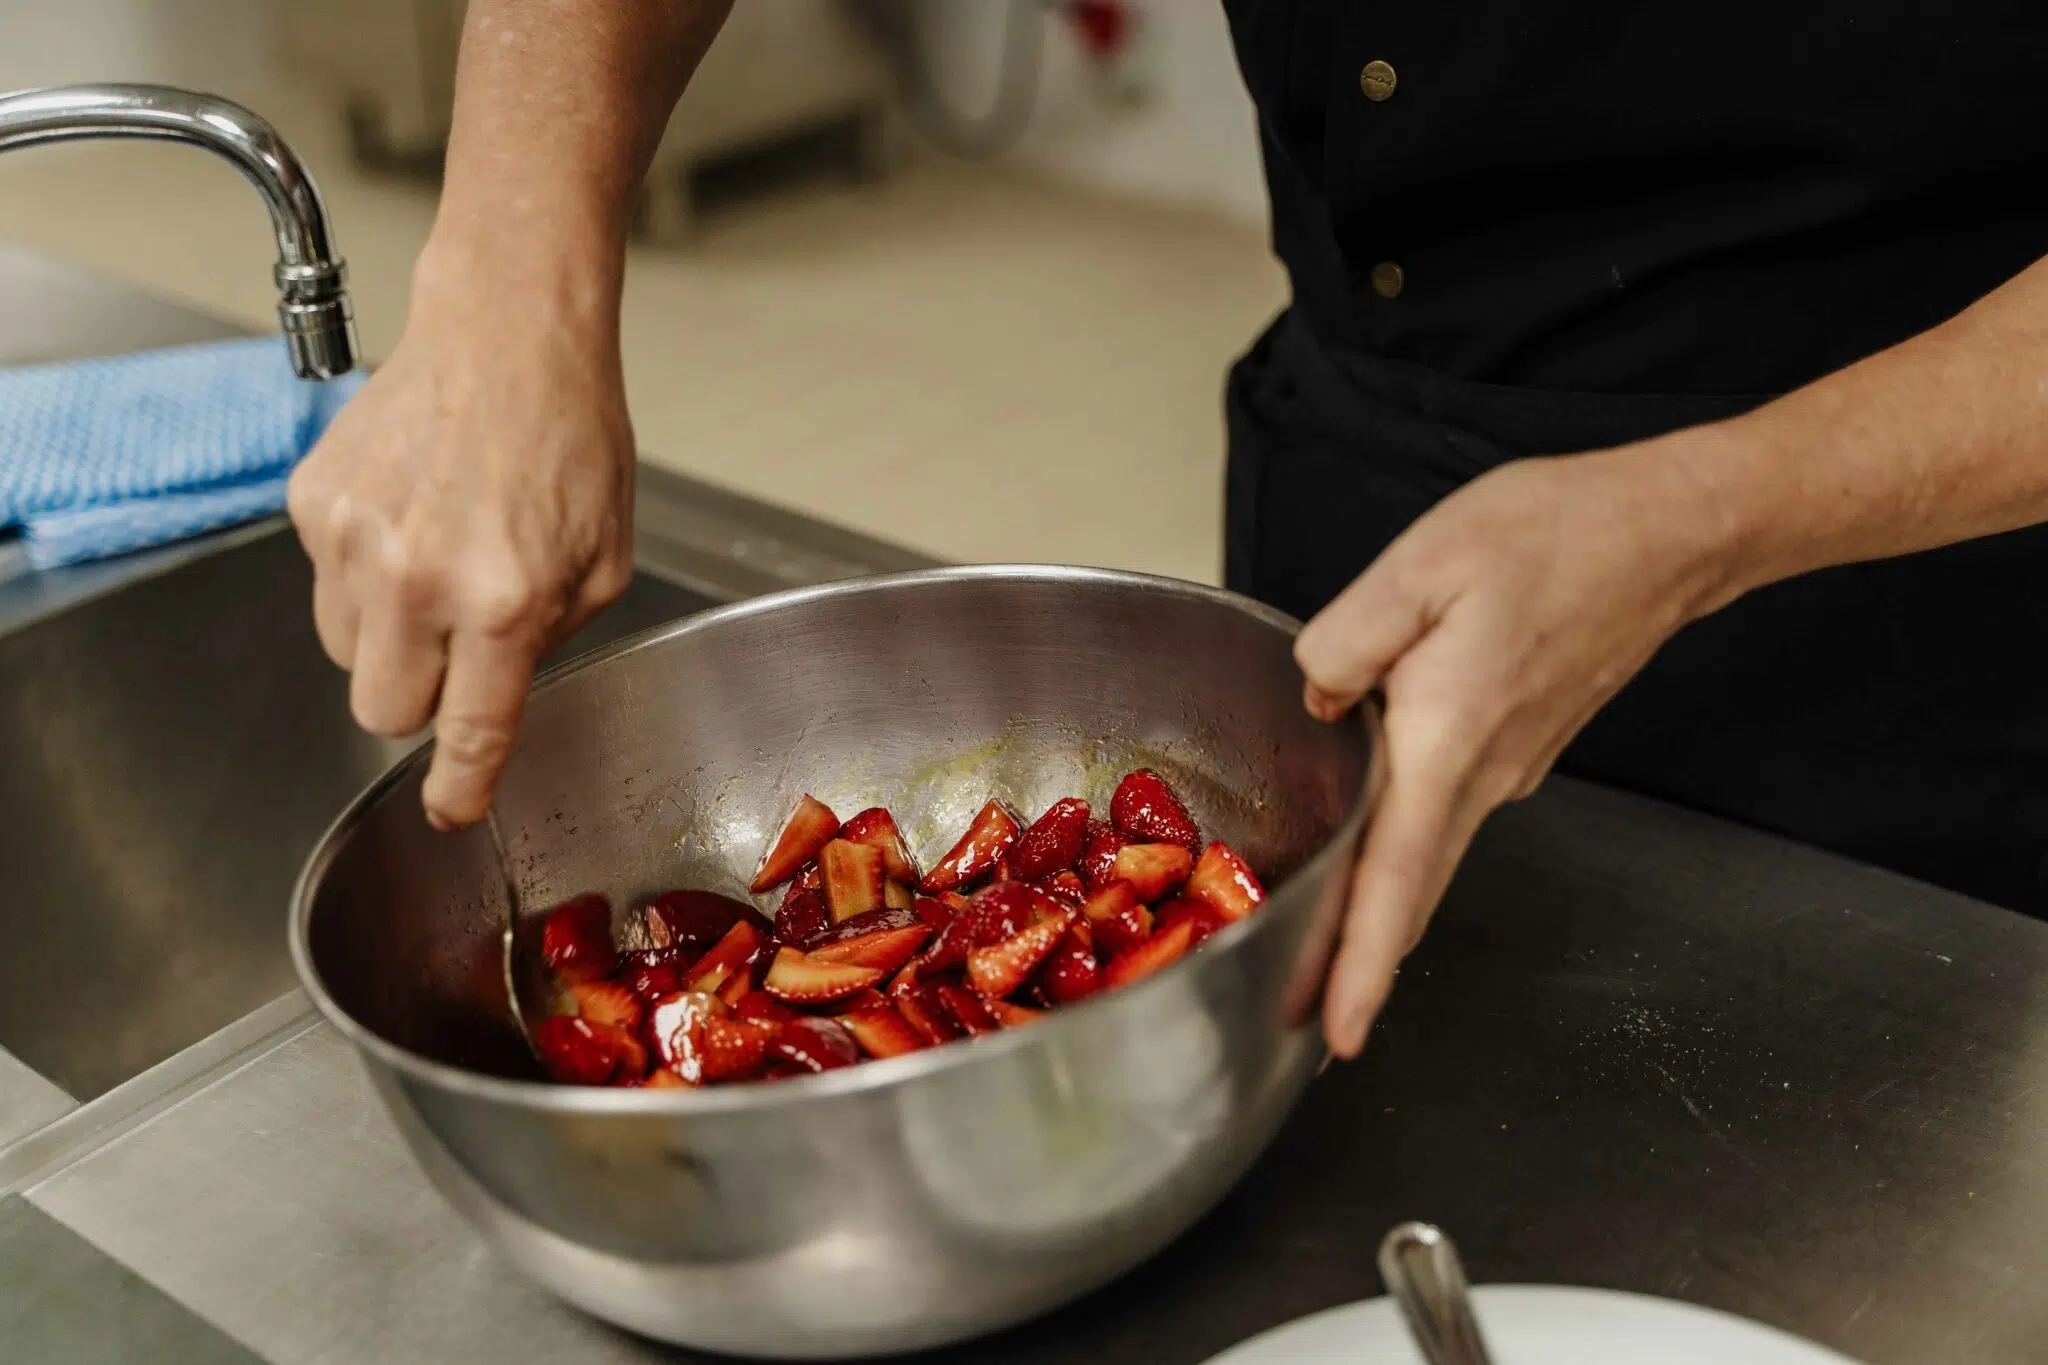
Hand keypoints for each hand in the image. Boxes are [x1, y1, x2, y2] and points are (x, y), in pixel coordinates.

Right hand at [288, 253, 635, 829]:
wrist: (506, 333)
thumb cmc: (569, 438)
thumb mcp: (604, 560)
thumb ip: (551, 642)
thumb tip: (495, 701)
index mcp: (505, 600)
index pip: (469, 732)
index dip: (458, 789)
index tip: (451, 813)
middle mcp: (418, 576)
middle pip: (382, 712)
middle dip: (421, 701)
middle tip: (460, 650)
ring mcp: (353, 538)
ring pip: (345, 655)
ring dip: (389, 638)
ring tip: (440, 566)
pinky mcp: (311, 502)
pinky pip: (326, 583)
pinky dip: (365, 572)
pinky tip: (413, 516)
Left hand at [1294, 443, 1742, 1056]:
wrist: (1666, 533)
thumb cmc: (1556, 537)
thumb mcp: (1423, 565)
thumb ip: (1347, 639)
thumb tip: (1317, 696)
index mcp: (1449, 736)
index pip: (1396, 877)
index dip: (1362, 963)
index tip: (1339, 1034)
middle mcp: (1484, 773)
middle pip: (1412, 893)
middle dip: (1360, 968)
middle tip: (1309, 1029)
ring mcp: (1510, 769)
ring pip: (1431, 859)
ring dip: (1383, 915)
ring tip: (1331, 959)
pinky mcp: (1520, 749)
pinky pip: (1447, 815)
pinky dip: (1409, 850)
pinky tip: (1376, 849)